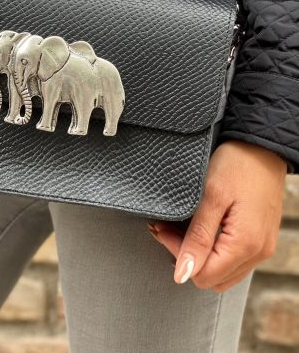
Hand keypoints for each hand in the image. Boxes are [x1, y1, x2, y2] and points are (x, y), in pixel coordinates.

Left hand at [147, 140, 286, 292]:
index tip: (163, 228)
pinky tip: (199, 230)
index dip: (178, 256)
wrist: (262, 146)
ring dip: (197, 255)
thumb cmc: (237, 165)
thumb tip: (182, 275)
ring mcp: (261, 248)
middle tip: (168, 227)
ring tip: (180, 228)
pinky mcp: (259, 239)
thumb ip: (197, 239)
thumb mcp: (211, 197)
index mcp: (245, 245)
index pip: (202, 275)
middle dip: (185, 257)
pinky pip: (232, 260)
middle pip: (212, 278)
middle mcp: (257, 253)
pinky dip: (212, 251)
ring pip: (222, 272)